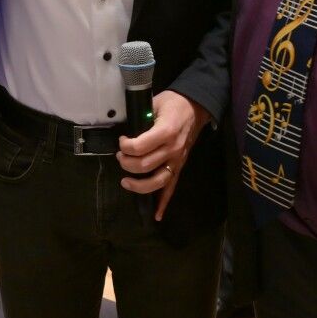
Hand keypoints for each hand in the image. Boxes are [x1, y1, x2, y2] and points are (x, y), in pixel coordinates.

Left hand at [116, 90, 210, 219]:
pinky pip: (172, 188)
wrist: (196, 107)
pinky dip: (164, 203)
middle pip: (144, 165)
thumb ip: (141, 116)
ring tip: (125, 181)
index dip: (125, 145)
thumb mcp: (155, 102)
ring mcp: (177, 160)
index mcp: (166, 131)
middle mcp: (172, 149)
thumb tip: (124, 128)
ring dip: (139, 186)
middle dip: (126, 163)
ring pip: (157, 182)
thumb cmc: (173, 103)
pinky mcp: (180, 167)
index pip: (140, 146)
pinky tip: (156, 215)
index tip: (121, 140)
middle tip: (120, 156)